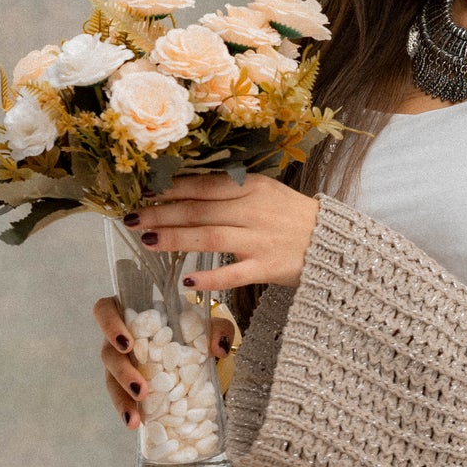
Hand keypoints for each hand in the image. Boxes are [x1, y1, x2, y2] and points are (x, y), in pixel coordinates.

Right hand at [93, 296, 234, 429]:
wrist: (196, 350)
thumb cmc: (193, 328)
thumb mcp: (208, 326)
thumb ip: (218, 329)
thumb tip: (219, 347)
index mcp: (132, 315)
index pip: (105, 310)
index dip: (109, 324)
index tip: (127, 344)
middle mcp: (121, 338)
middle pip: (108, 352)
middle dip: (122, 373)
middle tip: (141, 389)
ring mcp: (121, 363)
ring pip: (111, 379)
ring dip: (121, 399)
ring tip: (135, 418)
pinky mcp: (126, 385)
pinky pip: (121, 397)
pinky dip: (127, 410)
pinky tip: (135, 423)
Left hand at [123, 174, 320, 293]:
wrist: (336, 243)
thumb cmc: (294, 217)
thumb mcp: (266, 193)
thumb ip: (232, 191)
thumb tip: (187, 191)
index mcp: (253, 187)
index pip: (204, 186)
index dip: (171, 189)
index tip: (144, 192)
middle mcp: (254, 211)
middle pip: (199, 210)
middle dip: (161, 214)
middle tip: (131, 218)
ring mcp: (260, 240)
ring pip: (210, 237)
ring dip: (175, 239)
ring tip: (146, 241)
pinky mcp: (268, 268)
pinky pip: (233, 274)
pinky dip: (209, 278)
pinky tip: (186, 280)